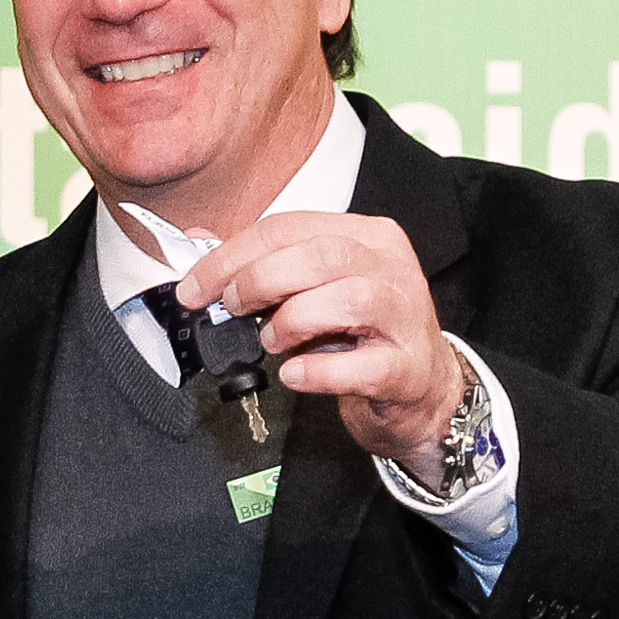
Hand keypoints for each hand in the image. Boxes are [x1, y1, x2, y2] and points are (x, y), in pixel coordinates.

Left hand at [177, 211, 464, 476]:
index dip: (233, 255)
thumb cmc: (365, 336)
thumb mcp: (316, 290)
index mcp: (367, 237)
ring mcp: (406, 317)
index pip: (291, 227)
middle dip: (259, 280)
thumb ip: (263, 266)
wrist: (423, 391)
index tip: (195, 287)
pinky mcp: (408, 368)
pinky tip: (295, 375)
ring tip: (272, 341)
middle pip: (320, 255)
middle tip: (233, 309)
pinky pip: (362, 366)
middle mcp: (392, 268)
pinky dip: (318, 371)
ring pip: (346, 299)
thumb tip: (198, 244)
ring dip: (291, 321)